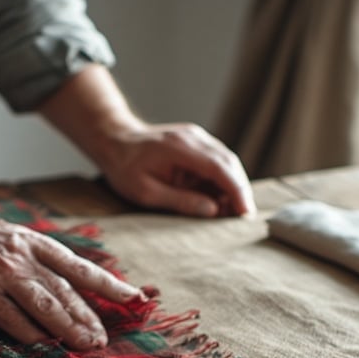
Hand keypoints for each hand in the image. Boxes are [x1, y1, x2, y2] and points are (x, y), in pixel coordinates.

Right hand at [0, 200, 143, 349]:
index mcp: (35, 243)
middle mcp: (23, 259)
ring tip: (87, 345)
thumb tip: (73, 286)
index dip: (109, 284)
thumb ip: (42, 261)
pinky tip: (47, 346)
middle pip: (66, 292)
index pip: (80, 267)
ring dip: (69, 329)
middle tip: (103, 338)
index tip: (134, 297)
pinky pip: (13, 321)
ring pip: (45, 307)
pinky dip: (32, 336)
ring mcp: (2, 277)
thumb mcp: (14, 237)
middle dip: (88, 317)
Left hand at [39, 64, 256, 218]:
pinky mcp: (197, 144)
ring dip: (233, 188)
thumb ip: (180, 201)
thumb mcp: (146, 192)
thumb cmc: (125, 169)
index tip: (244, 213)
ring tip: (231, 214)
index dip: (236, 191)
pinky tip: (220, 202)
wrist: (114, 141)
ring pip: (227, 163)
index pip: (219, 168)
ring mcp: (197, 138)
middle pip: (229, 163)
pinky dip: (223, 183)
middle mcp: (193, 138)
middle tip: (242, 219)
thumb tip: (212, 211)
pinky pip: (217, 163)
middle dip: (240, 192)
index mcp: (180, 147)